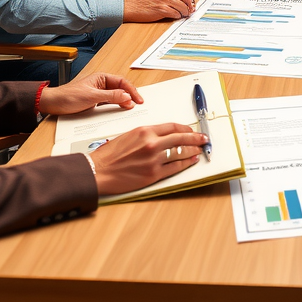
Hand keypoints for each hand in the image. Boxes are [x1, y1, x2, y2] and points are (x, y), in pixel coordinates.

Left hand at [40, 73, 142, 115]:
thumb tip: (127, 97)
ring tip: (130, 108)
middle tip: (138, 105)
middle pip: (121, 89)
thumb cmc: (68, 97)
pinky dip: (116, 106)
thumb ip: (111, 96)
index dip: (132, 91)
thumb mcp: (92, 97)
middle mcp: (101, 84)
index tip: (138, 100)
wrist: (52, 104)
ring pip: (116, 96)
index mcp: (101, 77)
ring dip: (123, 102)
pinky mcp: (95, 102)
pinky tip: (119, 111)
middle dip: (130, 96)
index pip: (122, 82)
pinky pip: (109, 103)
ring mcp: (99, 93)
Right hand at [90, 122, 206, 195]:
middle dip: (195, 138)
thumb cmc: (109, 155)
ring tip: (199, 150)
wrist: (98, 171)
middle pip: (181, 138)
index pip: (172, 126)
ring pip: (180, 153)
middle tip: (203, 138)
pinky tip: (191, 160)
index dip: (185, 128)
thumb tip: (163, 136)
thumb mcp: (129, 136)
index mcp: (145, 131)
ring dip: (193, 150)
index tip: (191, 130)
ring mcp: (154, 159)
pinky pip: (175, 167)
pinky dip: (185, 163)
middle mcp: (151, 143)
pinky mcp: (153, 174)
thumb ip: (147, 135)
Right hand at [123, 0, 193, 21]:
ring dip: (185, 12)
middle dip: (189, 6)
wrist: (130, 7)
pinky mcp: (161, 10)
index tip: (190, 4)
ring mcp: (163, 0)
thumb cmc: (141, 1)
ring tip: (185, 15)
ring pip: (181, 6)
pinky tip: (177, 17)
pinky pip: (175, 13)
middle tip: (191, 10)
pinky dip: (178, 16)